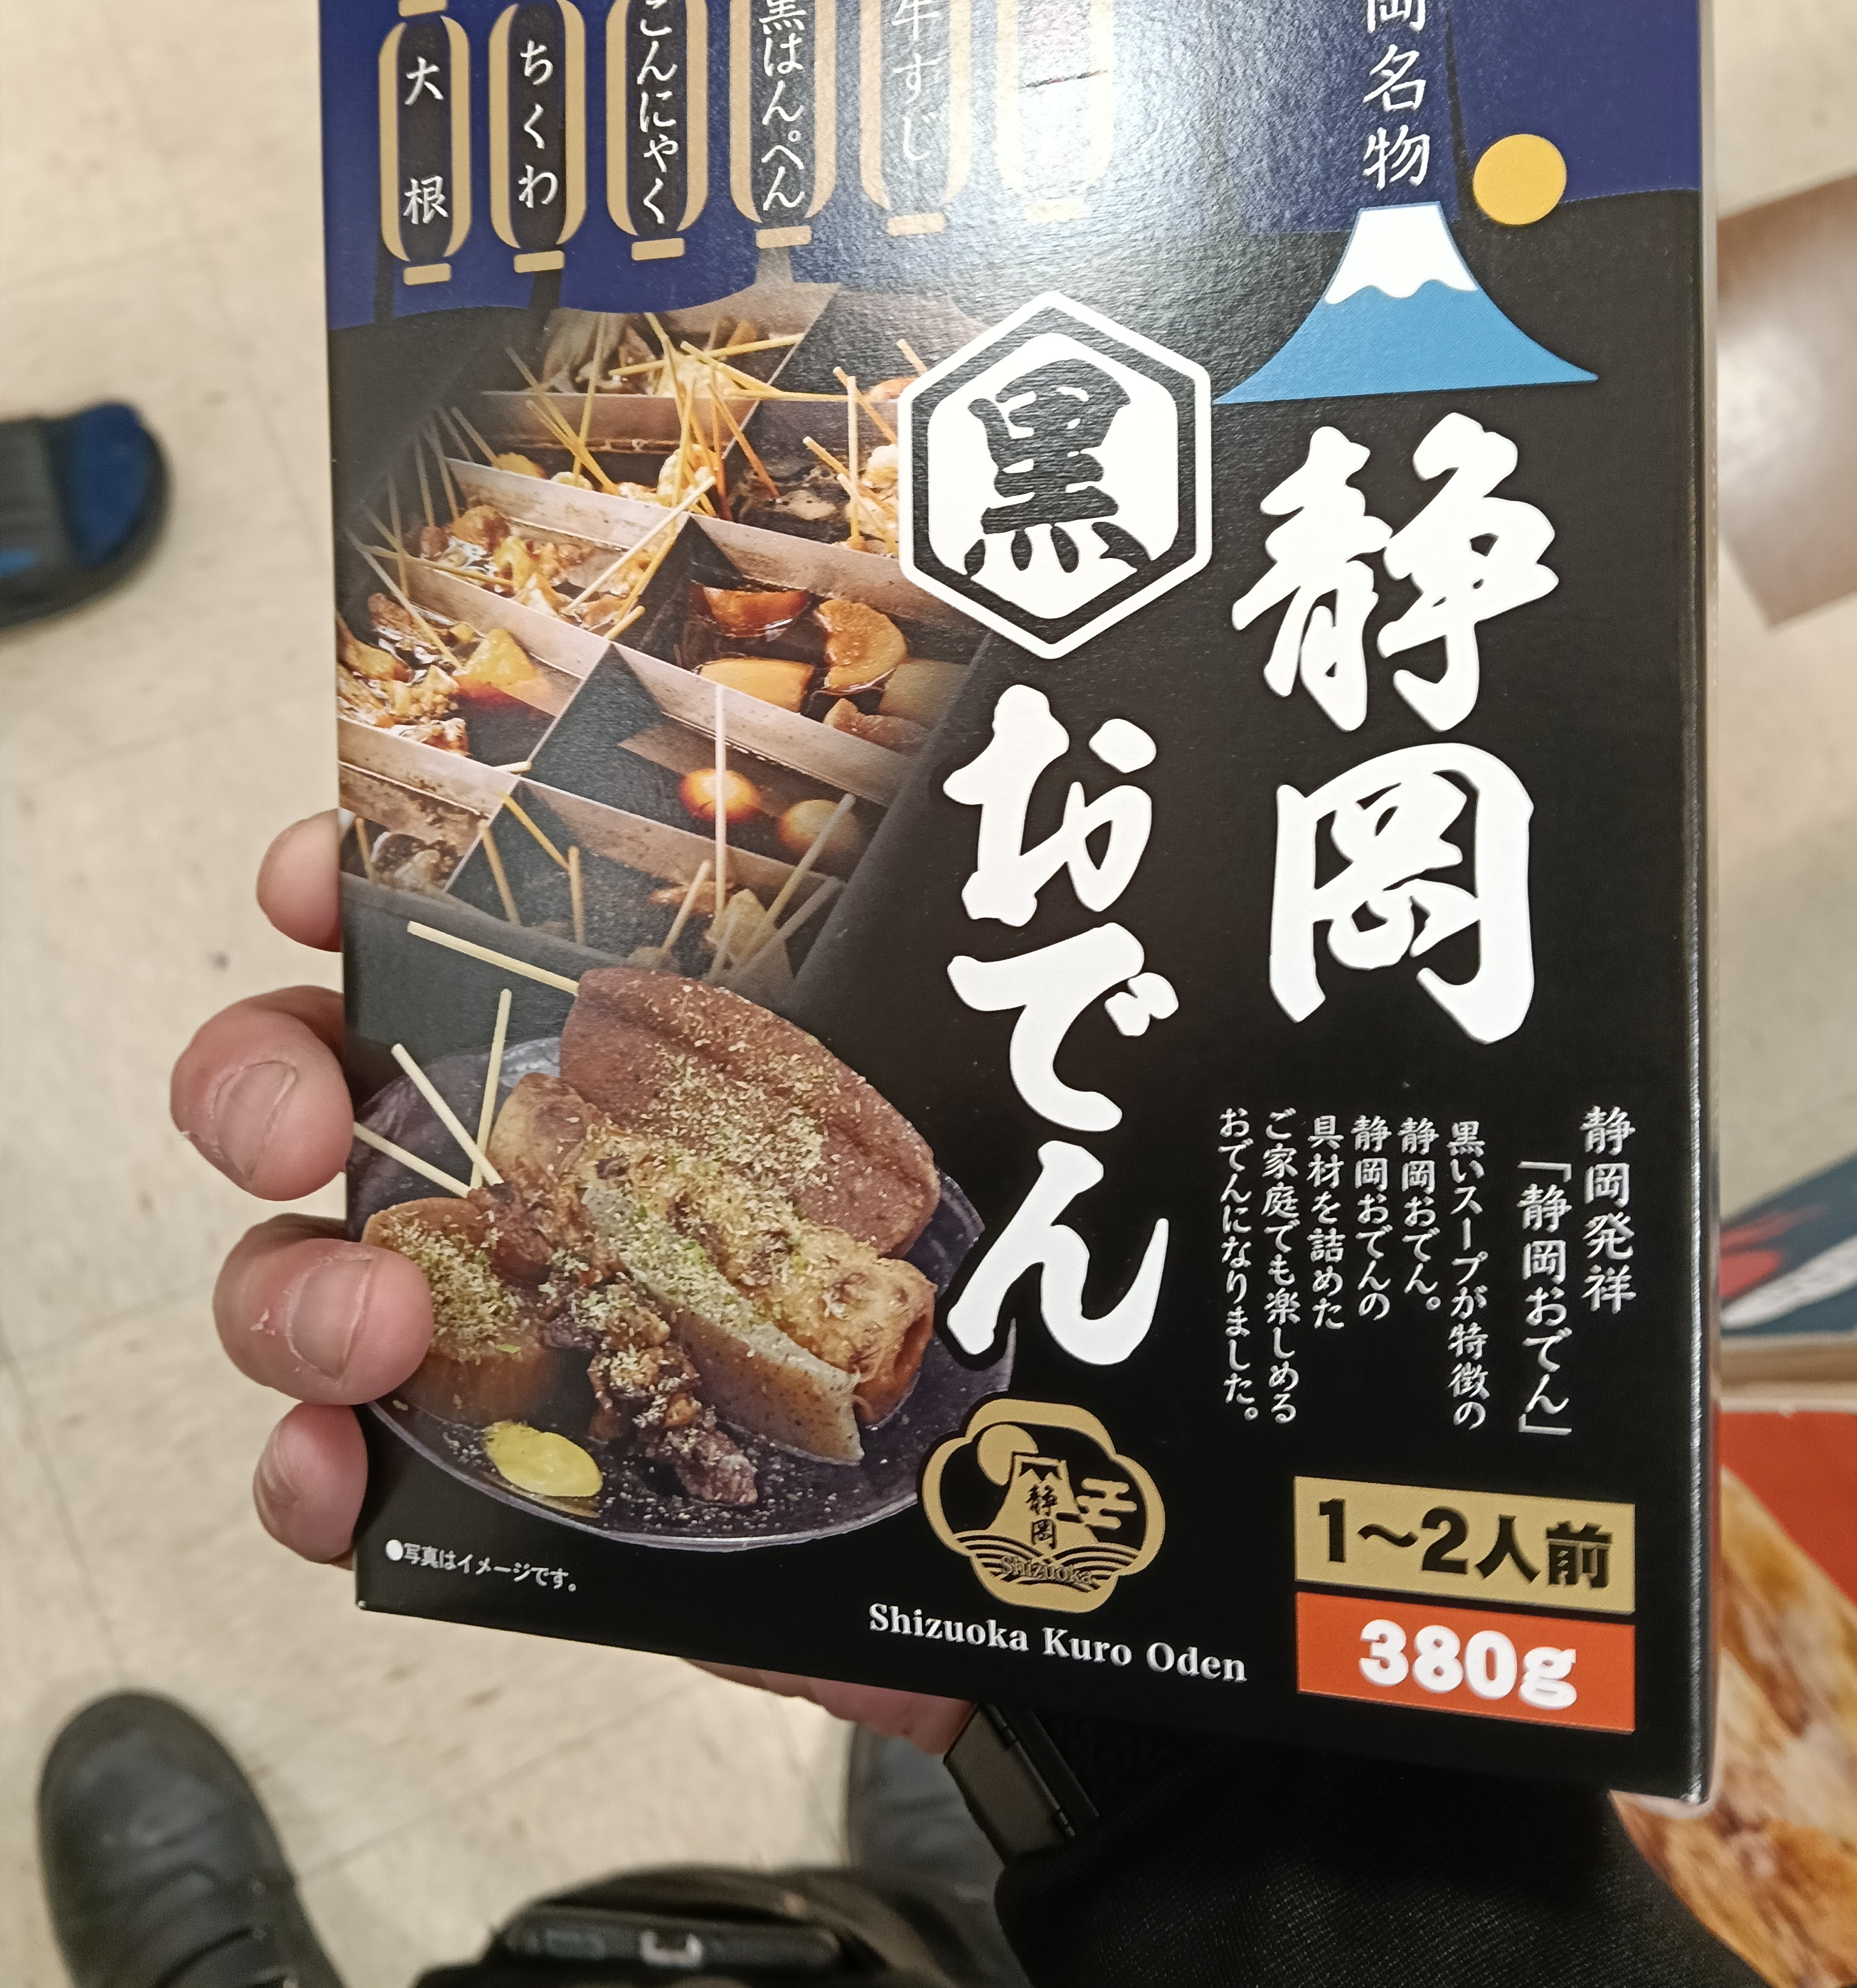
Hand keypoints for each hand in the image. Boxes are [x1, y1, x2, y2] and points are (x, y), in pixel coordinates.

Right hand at [173, 813, 970, 1754]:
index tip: (316, 887)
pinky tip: (342, 1478)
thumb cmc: (969, 1310)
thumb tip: (1030, 877)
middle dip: (260, 1082)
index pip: (453, 931)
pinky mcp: (492, 1477)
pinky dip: (310, 1471)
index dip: (350, 885)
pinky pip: (342, 1465)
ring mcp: (493, 1320)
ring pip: (300, 1277)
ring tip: (375, 1337)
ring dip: (289, 1293)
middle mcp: (529, 1166)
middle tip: (306, 1129)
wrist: (991, 1553)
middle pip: (314, 1087)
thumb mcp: (963, 1128)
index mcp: (627, 1051)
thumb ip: (954, 1013)